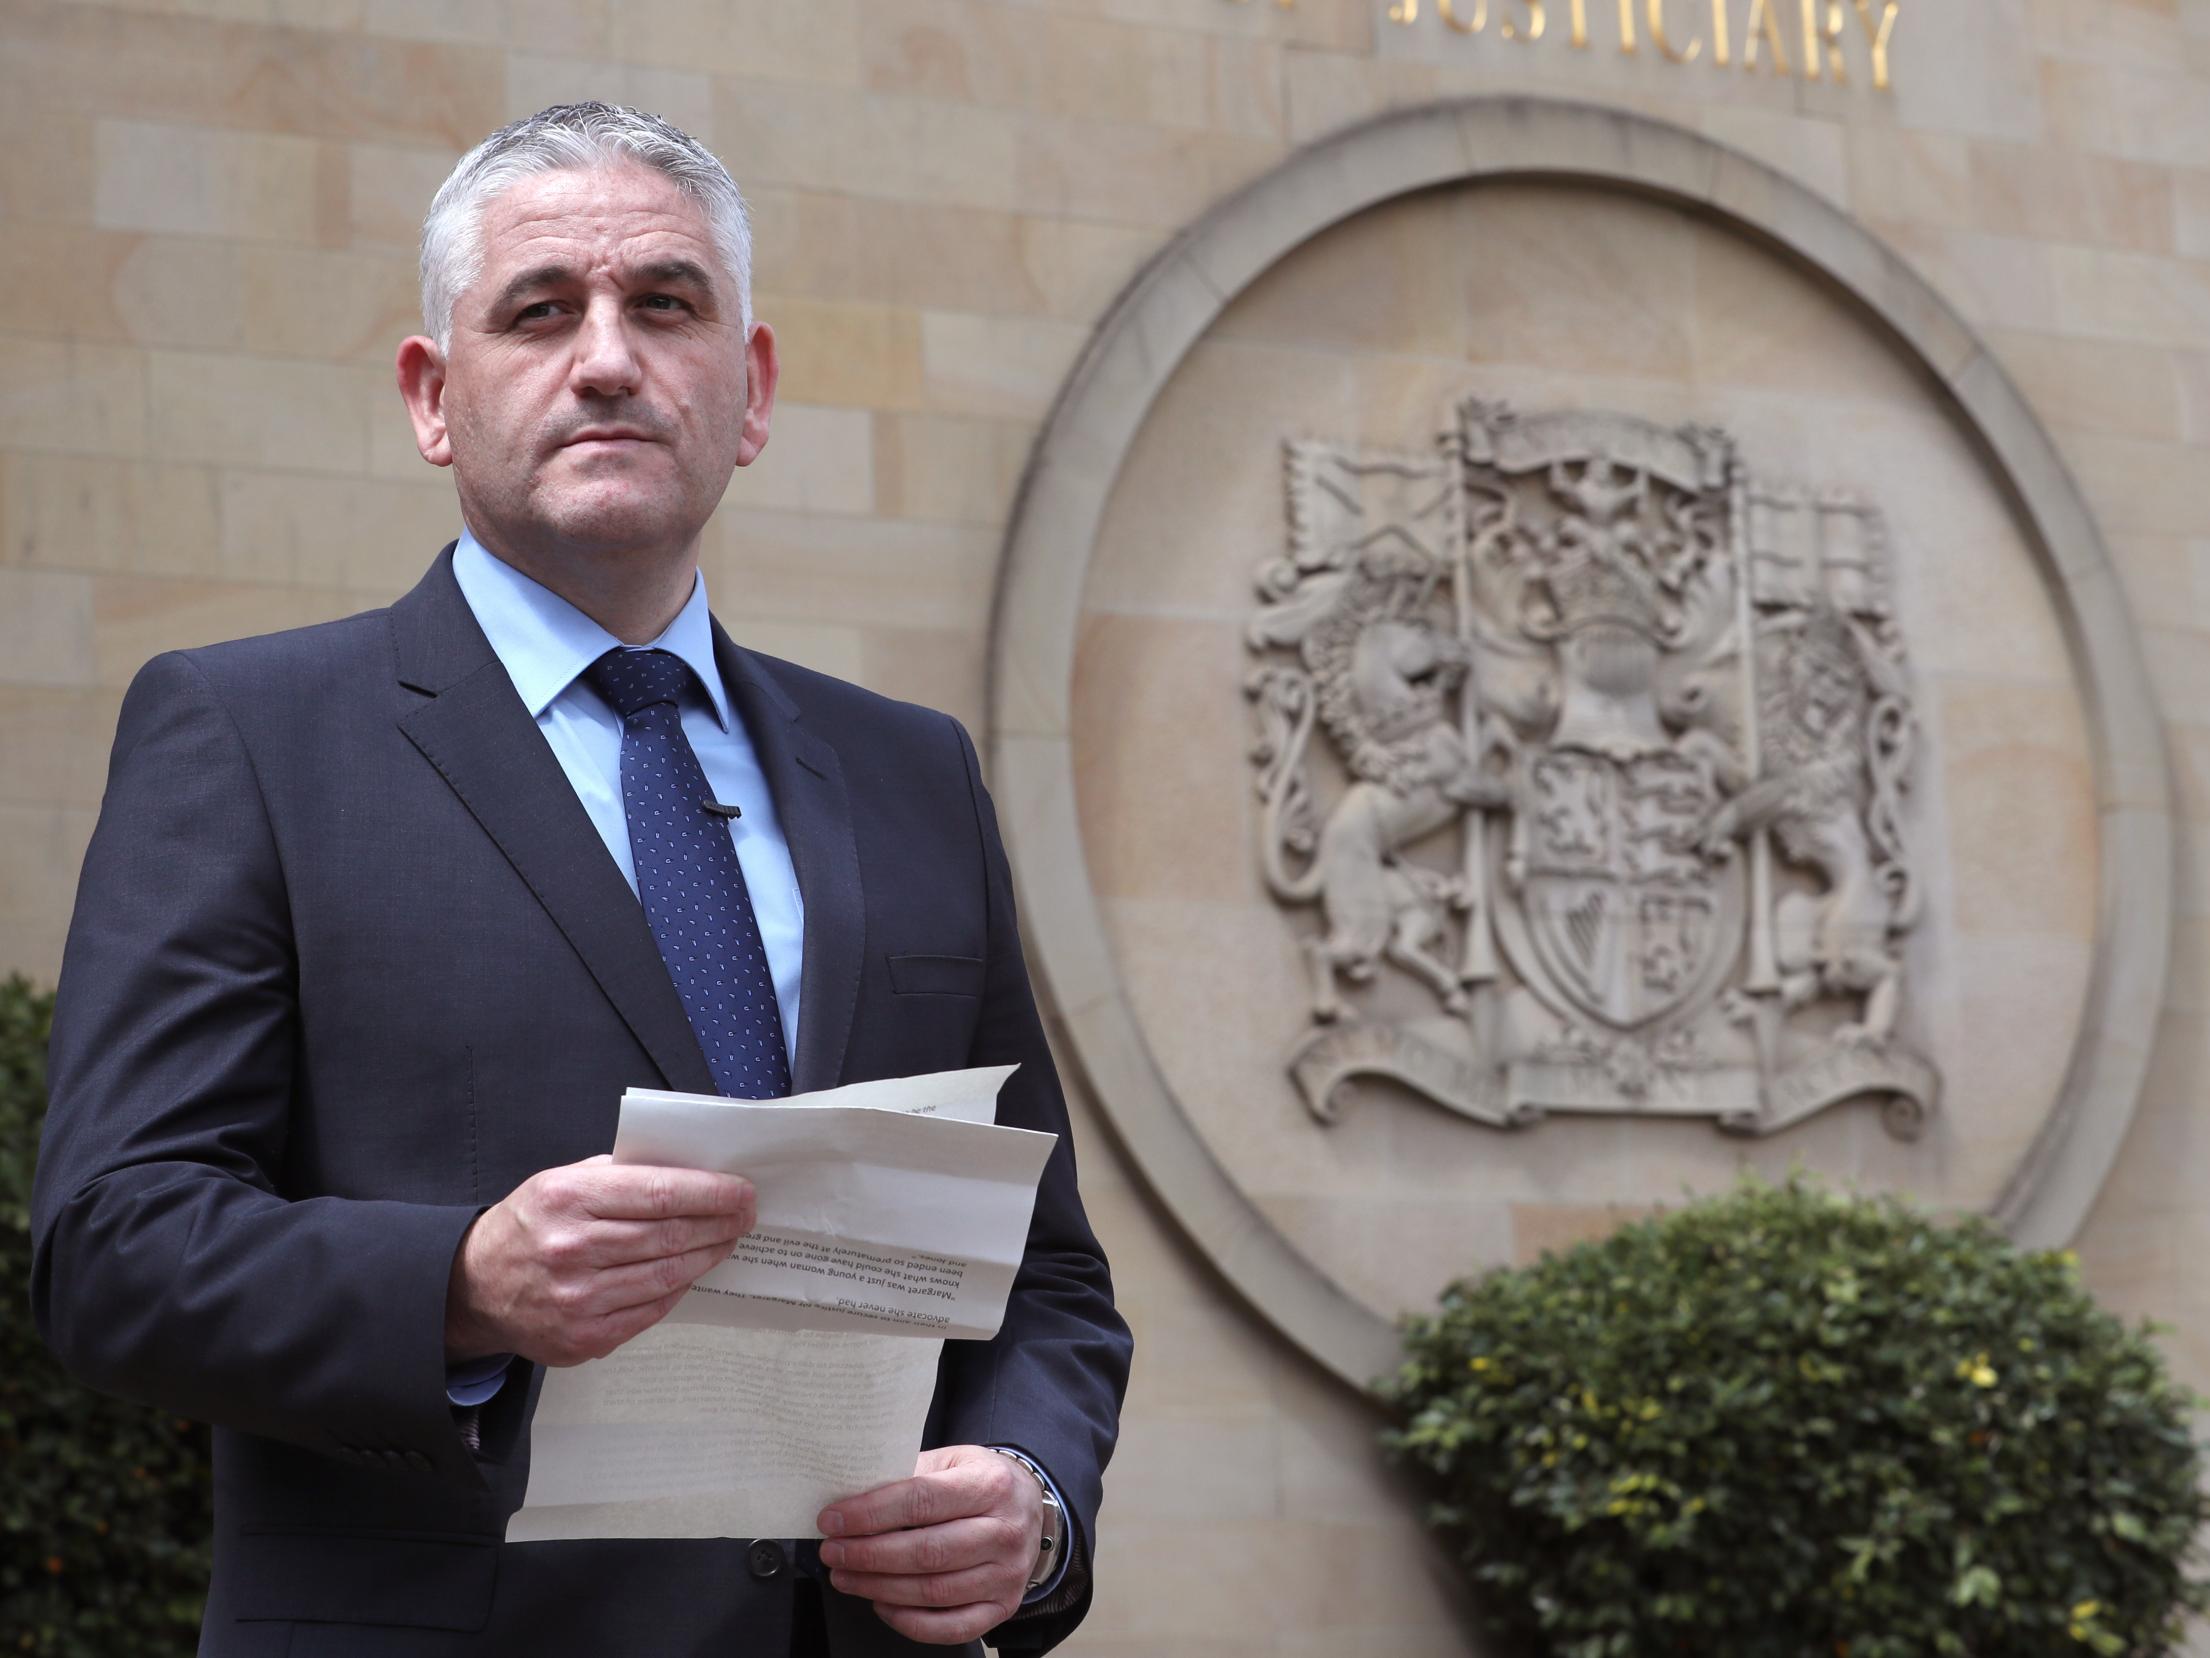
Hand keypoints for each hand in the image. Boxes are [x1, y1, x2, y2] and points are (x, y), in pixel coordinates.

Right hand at [445, 1155, 755, 1367]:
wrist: (475, 1287)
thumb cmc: (530, 1223)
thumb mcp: (562, 1180)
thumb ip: (621, 1174)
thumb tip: (691, 1173)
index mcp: (568, 1199)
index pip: (660, 1193)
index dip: (711, 1193)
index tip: (742, 1191)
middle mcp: (572, 1250)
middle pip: (670, 1236)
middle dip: (719, 1224)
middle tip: (745, 1216)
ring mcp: (578, 1300)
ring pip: (667, 1276)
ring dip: (707, 1256)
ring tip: (727, 1241)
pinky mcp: (584, 1337)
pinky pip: (650, 1311)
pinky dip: (678, 1289)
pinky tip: (690, 1272)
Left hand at [817, 1445, 1042, 1644]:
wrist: (1029, 1509)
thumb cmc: (981, 1482)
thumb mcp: (952, 1461)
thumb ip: (909, 1476)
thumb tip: (853, 1499)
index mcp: (991, 1484)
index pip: (922, 1500)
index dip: (872, 1513)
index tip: (834, 1520)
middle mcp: (1005, 1531)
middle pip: (927, 1551)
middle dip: (869, 1554)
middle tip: (834, 1552)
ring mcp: (1007, 1574)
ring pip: (934, 1592)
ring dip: (880, 1588)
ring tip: (847, 1576)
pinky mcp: (1003, 1607)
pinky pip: (951, 1627)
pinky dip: (909, 1621)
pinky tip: (882, 1603)